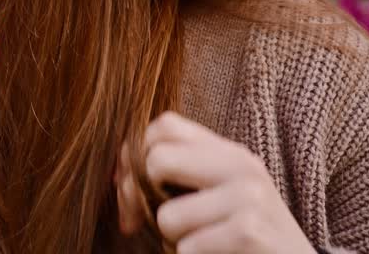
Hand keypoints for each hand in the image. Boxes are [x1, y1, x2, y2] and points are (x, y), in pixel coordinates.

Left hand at [114, 111, 315, 253]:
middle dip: (145, 200)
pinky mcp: (249, 232)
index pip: (164, 126)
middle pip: (158, 159)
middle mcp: (241, 166)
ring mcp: (249, 197)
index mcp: (231, 153)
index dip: (135, 156)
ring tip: (203, 246)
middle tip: (158, 227)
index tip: (133, 192)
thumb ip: (178, 178)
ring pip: (167, 216)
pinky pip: (187, 249)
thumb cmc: (249, 240)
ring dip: (175, 243)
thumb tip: (119, 177)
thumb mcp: (220, 198)